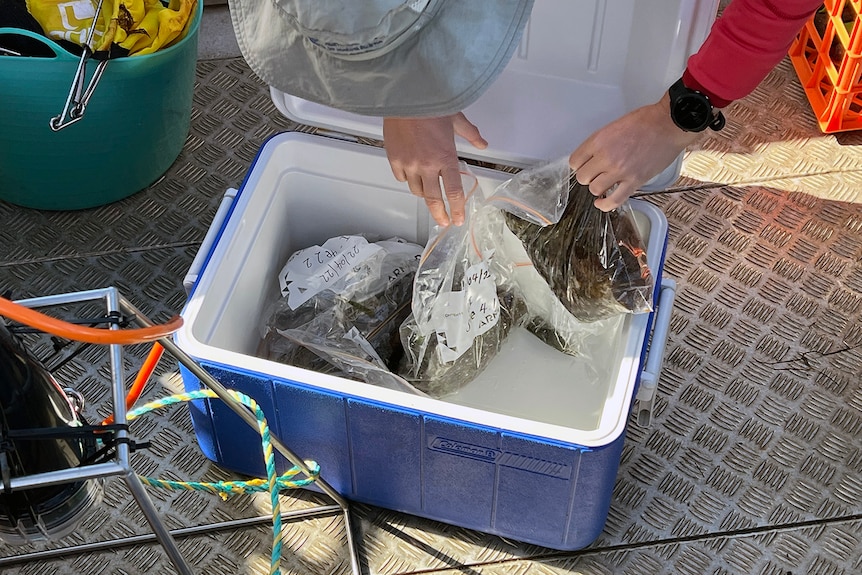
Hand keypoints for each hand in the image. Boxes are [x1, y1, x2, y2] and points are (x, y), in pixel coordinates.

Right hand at [383, 113, 487, 225]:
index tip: (458, 219)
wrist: (407, 95)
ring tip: (429, 194)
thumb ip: (471, 135)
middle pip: (433, 199)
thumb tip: (482, 145)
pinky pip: (400, 178)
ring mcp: (409, 164)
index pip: (454, 191)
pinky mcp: (394, 158)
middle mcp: (427, 165)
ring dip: (424, 194)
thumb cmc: (431, 104)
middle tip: (443, 221)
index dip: (456, 209)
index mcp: (445, 157)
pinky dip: (407, 179)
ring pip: (416, 190)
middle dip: (440, 214)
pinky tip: (410, 176)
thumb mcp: (456, 118)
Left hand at [569, 92, 702, 210]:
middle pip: (582, 177)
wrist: (669, 124)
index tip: (584, 166)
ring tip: (604, 183)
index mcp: (599, 140)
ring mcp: (620, 171)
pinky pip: (613, 200)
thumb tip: (592, 157)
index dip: (579, 165)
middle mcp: (606, 157)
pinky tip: (602, 202)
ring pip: (594, 189)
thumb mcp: (615, 126)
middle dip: (588, 176)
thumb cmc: (647, 121)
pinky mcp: (634, 182)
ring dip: (597, 188)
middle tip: (595, 173)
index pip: (575, 161)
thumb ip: (601, 143)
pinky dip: (605, 205)